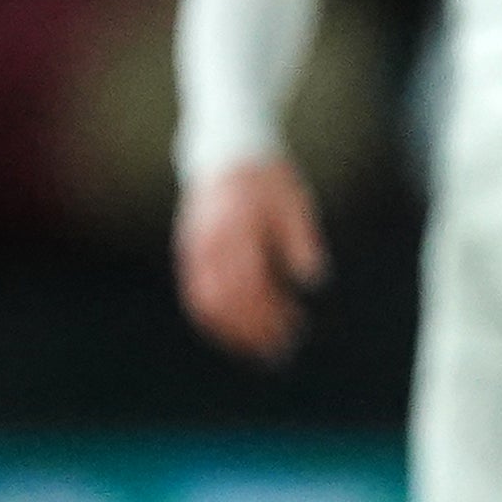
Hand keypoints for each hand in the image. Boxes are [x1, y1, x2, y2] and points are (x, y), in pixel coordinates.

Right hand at [174, 157, 326, 363]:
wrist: (227, 150)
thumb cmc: (269, 178)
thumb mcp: (295, 202)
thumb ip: (301, 239)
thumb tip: (313, 280)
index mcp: (238, 228)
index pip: (251, 284)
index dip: (270, 314)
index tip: (294, 332)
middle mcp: (209, 242)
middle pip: (226, 300)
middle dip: (252, 331)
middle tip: (282, 351)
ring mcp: (194, 249)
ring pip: (205, 303)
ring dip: (232, 332)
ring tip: (261, 349)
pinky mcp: (189, 253)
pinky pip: (194, 294)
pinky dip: (214, 319)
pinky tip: (238, 332)